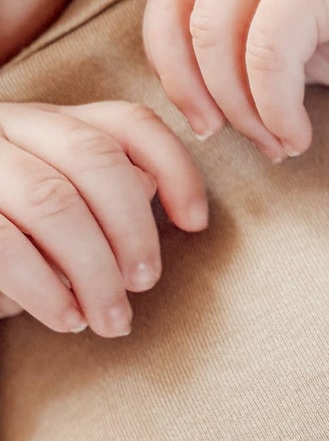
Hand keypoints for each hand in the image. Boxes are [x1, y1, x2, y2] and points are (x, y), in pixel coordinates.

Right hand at [0, 102, 208, 336]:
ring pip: (52, 201)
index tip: (197, 224)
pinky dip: (45, 287)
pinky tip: (67, 319)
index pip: (128, 124)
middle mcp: (10, 126)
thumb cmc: (10, 233)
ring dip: (94, 270)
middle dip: (133, 228)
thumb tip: (149, 189)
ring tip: (110, 319)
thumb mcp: (61, 206)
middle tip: (146, 284)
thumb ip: (105, 191)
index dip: (176, 170)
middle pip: (94, 159)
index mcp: (51, 122)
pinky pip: (6, 244)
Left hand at [143, 0, 328, 160]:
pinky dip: (274, 106)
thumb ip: (240, 42)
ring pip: (220, 37)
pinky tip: (299, 134)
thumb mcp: (295, 35)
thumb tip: (185, 94)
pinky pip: (267, 51)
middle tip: (241, 140)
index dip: (170, 67)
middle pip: (187, 19)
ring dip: (245, 109)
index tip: (204, 121)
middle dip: (204, 95)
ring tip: (281, 142)